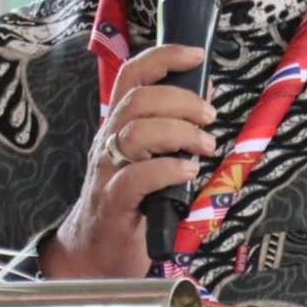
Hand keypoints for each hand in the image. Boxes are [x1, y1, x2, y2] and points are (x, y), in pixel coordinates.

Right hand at [39, 45, 217, 279]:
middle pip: (138, 100)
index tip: (197, 55)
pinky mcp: (114, 203)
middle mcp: (108, 142)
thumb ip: (173, 126)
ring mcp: (107, 172)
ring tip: (205, 146)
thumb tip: (206, 93)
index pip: (133, 75)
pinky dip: (168, 170)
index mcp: (118, 125)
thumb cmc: (131, 202)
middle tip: (209, 118)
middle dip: (182, 101)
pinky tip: (188, 174)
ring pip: (136, 133)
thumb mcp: (151, 156)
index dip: (164, 57)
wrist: (97, 251)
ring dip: (180, 134)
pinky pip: (136, 178)